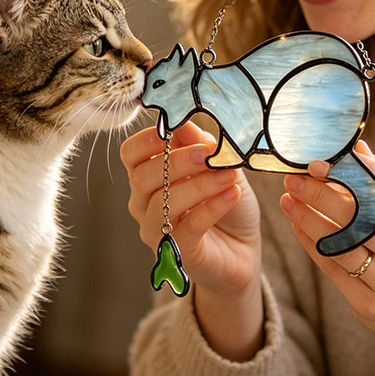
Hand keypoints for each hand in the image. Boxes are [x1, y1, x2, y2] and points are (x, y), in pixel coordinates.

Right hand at [120, 121, 263, 359]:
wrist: (244, 246)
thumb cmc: (226, 200)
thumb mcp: (218, 164)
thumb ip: (199, 143)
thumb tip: (183, 120)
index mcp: (149, 175)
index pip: (130, 154)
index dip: (144, 140)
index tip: (169, 130)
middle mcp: (144, 203)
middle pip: (142, 177)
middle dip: (176, 162)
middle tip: (208, 153)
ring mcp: (157, 230)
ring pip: (162, 203)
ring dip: (198, 185)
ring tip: (229, 175)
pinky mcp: (177, 254)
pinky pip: (187, 227)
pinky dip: (211, 208)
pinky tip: (232, 194)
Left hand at [280, 142, 374, 375]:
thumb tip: (355, 148)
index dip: (360, 171)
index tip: (324, 160)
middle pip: (363, 219)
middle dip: (323, 194)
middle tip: (295, 178)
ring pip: (342, 246)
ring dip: (309, 218)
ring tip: (288, 198)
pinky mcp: (370, 307)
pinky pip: (332, 269)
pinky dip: (311, 243)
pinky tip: (297, 222)